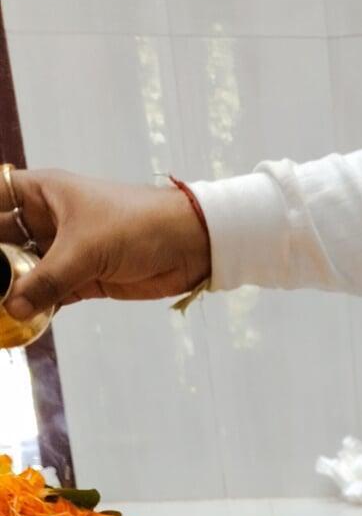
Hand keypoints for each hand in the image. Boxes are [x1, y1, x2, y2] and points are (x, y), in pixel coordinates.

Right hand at [0, 168, 211, 319]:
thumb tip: (13, 306)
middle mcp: (47, 219)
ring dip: (12, 290)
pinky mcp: (82, 278)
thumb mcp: (85, 250)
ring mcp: (63, 250)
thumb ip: (47, 280)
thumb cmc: (137, 226)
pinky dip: (37, 308)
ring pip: (25, 271)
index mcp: (41, 193)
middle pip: (4, 240)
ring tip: (1, 311)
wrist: (188, 245)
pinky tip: (21, 322)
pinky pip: (49, 294)